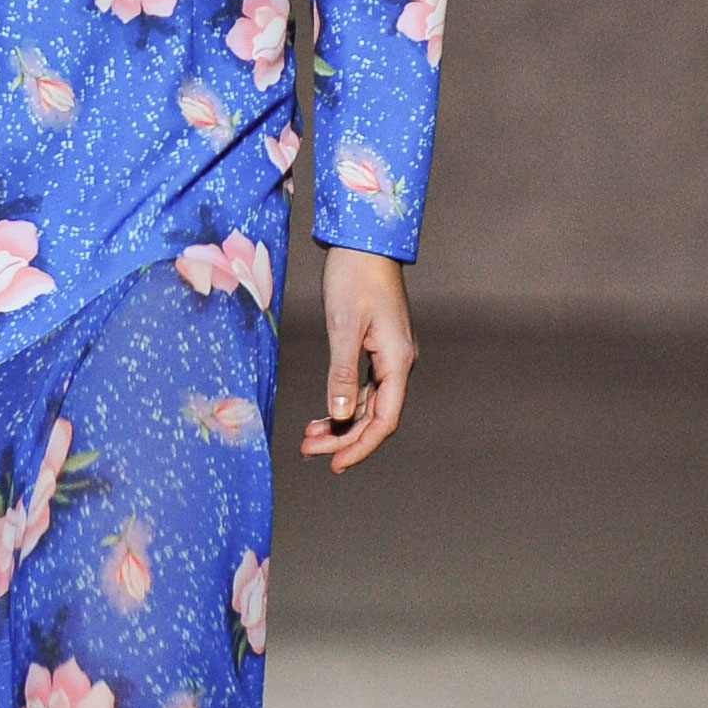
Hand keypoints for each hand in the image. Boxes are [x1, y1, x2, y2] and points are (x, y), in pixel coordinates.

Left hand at [299, 245, 414, 473]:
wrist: (364, 242)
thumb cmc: (354, 277)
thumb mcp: (343, 326)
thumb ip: (342, 373)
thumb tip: (342, 414)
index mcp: (397, 361)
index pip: (384, 420)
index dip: (361, 446)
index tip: (335, 464)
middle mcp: (398, 363)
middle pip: (376, 417)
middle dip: (344, 438)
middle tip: (308, 450)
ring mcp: (389, 357)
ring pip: (369, 404)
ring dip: (342, 424)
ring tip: (309, 437)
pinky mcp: (377, 348)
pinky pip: (364, 388)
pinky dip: (344, 404)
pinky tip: (324, 414)